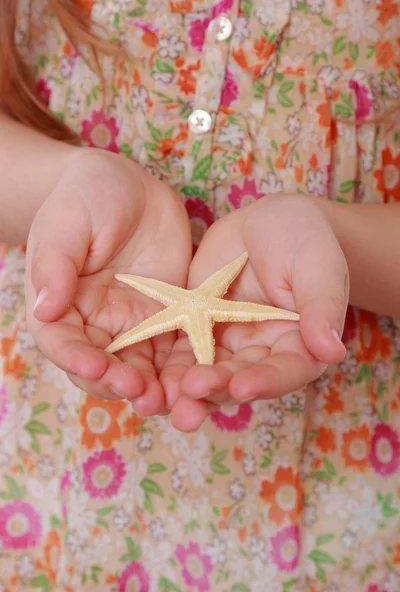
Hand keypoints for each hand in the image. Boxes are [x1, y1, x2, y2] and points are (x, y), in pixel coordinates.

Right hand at [25, 149, 191, 412]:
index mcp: (61, 306)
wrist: (129, 187)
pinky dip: (183, 369)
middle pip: (103, 366)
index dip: (76, 359)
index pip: (62, 342)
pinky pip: (175, 350)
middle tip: (142, 393)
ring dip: (154, 388)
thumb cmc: (87, 197)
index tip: (96, 366)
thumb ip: (55, 264)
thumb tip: (44, 309)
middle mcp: (95, 324)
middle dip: (119, 383)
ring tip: (171, 401)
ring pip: (140, 367)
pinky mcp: (168, 318)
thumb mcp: (67, 222)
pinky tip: (198, 379)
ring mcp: (133, 324)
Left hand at [160, 193, 348, 430]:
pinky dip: (165, 364)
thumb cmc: (305, 241)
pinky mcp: (198, 329)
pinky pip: (180, 350)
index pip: (286, 371)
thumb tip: (332, 351)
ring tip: (163, 399)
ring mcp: (227, 343)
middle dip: (216, 388)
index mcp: (299, 345)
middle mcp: (262, 353)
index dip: (265, 381)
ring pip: (207, 372)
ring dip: (185, 388)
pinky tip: (144, 373)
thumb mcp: (318, 266)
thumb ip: (323, 306)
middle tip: (192, 393)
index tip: (242, 386)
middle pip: (240, 379)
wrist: (268, 224)